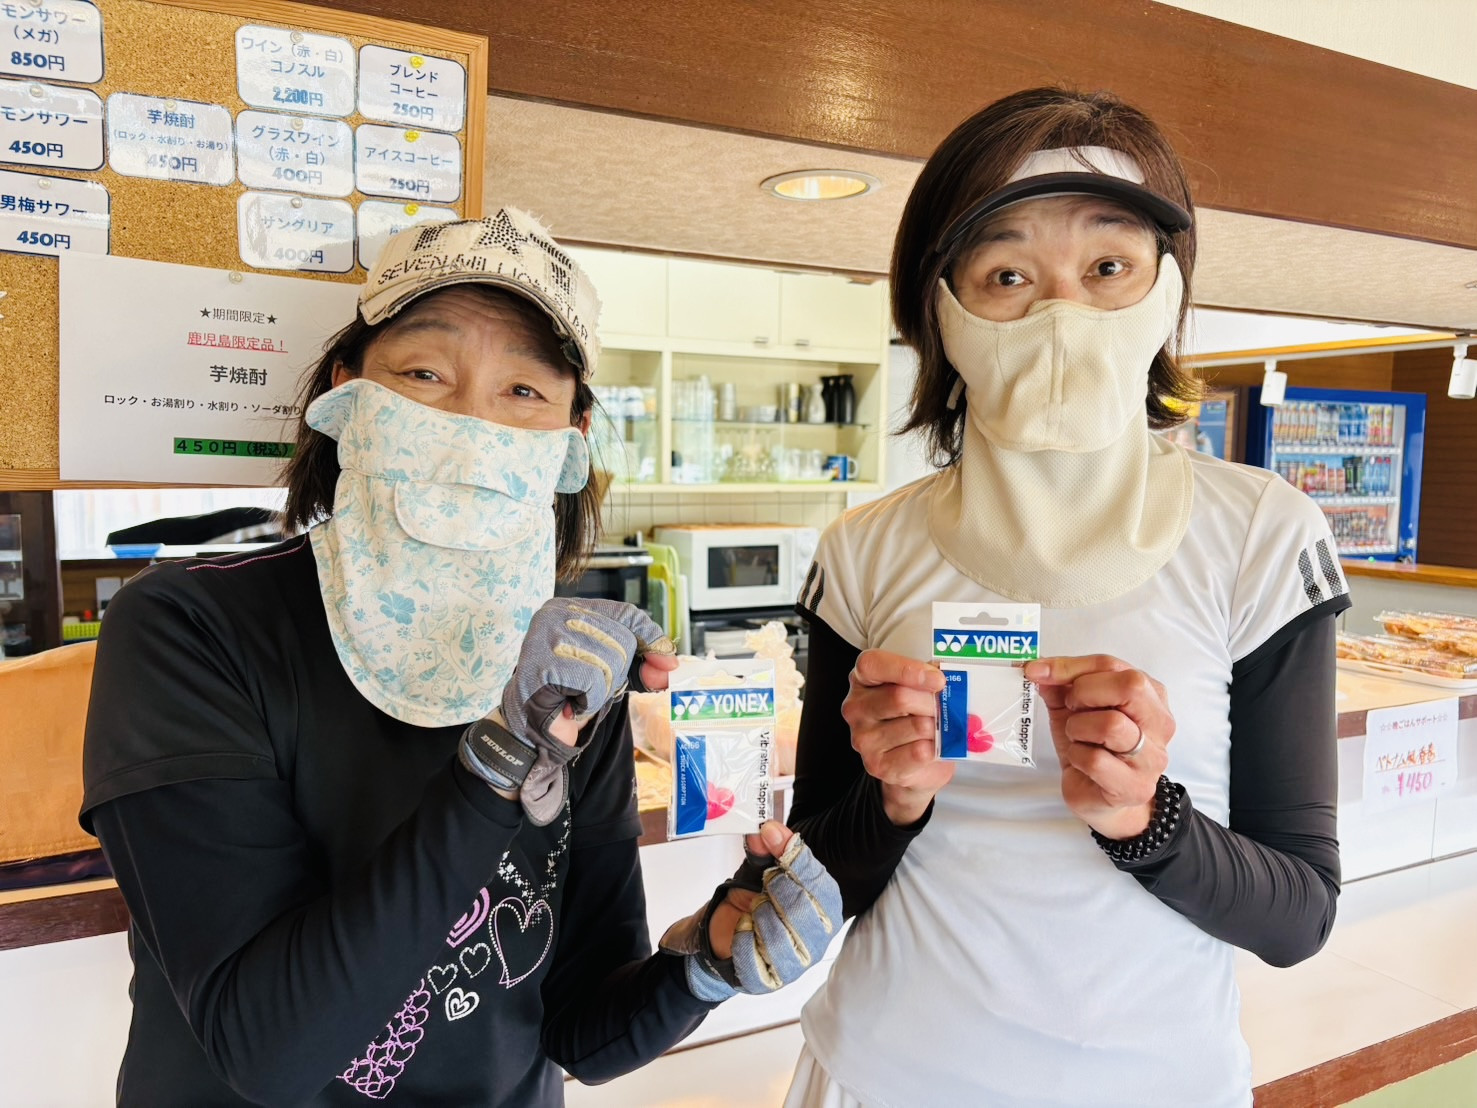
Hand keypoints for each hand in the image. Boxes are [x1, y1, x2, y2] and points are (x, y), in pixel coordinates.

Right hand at [502, 598, 674, 823]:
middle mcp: (556, 612)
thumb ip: (644, 664)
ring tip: (575, 694)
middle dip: (616, 674)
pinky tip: (569, 702)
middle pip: (622, 639)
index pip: (627, 613)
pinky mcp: (542, 660)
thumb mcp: (615, 672)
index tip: (666, 663)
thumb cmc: (571, 695)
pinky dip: (588, 700)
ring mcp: (546, 634)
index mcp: (572, 607)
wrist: (533, 730)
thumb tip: (671, 665)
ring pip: (610, 662)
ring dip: (600, 691)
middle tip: (587, 687)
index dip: (650, 639)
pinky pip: (592, 681)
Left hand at [659, 823, 842, 1002]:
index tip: (772, 834)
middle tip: (764, 884)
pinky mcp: (770, 981)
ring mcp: (796, 963)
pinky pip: (754, 960)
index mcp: (825, 906)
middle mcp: (818, 937)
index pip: (821, 883)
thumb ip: (765, 850)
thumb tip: (766, 830)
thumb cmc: (752, 902)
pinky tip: (744, 932)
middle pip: (803, 908)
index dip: (796, 858)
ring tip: (755, 910)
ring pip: (779, 936)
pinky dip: (742, 940)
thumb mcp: (758, 870)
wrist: (724, 937)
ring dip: (759, 916)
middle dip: (777, 889)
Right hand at [844, 650, 952, 824]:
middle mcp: (856, 708)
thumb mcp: (916, 687)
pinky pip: (919, 752)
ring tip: (939, 728)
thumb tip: (948, 674)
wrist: (913, 762)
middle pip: (900, 697)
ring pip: (916, 726)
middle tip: (947, 707)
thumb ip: (926, 676)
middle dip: (932, 703)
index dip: (907, 669)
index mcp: (861, 679)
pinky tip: (934, 746)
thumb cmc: (914, 716)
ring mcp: (864, 738)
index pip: (874, 665)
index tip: (938, 679)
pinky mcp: (878, 764)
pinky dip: (936, 748)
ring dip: (937, 727)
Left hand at [1024, 655, 1174, 839]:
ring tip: (1078, 738)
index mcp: (1150, 695)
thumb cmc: (1091, 748)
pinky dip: (1077, 757)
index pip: (1112, 665)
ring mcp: (1151, 757)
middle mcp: (1159, 723)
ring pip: (1112, 724)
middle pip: (1129, 686)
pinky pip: (1096, 760)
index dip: (1070, 666)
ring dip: (1078, 729)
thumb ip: (1060, 686)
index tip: (1037, 670)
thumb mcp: (1073, 710)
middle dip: (1085, 692)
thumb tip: (1038, 669)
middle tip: (1071, 708)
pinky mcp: (1134, 786)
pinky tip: (1081, 762)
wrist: (1099, 798)